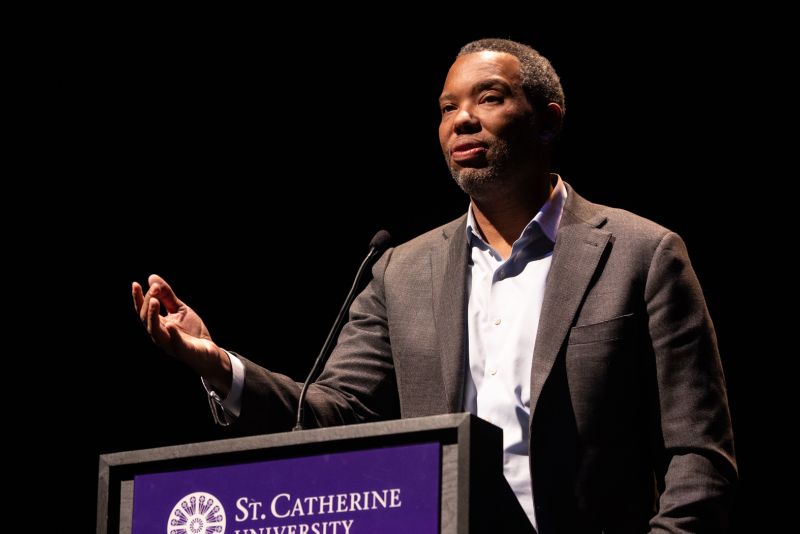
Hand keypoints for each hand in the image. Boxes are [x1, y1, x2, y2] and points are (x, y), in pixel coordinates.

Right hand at [132, 274, 231, 393]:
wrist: (209, 351)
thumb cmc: (192, 332)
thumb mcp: (179, 309)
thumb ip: (167, 296)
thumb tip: (152, 278)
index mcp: (158, 325)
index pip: (143, 311)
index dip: (138, 298)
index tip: (135, 284)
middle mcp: (160, 335)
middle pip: (147, 319)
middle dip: (148, 302)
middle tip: (155, 288)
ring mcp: (170, 344)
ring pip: (155, 331)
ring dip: (153, 316)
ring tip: (154, 301)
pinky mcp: (184, 351)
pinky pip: (176, 344)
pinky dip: (173, 335)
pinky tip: (170, 325)